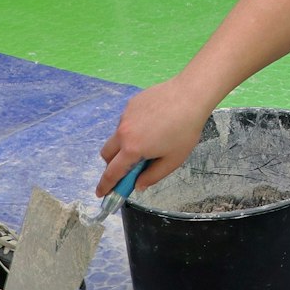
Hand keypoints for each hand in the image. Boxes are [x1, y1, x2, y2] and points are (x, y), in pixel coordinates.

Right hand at [97, 75, 219, 197]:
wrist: (190, 95)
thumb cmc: (185, 131)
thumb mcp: (173, 160)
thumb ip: (152, 176)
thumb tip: (137, 185)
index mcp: (132, 149)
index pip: (112, 172)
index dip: (105, 185)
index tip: (100, 193)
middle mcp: (123, 132)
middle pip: (106, 154)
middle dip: (112, 165)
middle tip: (129, 168)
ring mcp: (125, 116)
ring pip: (116, 137)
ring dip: (124, 145)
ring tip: (150, 141)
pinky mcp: (130, 104)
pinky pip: (125, 122)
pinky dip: (132, 129)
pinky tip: (153, 124)